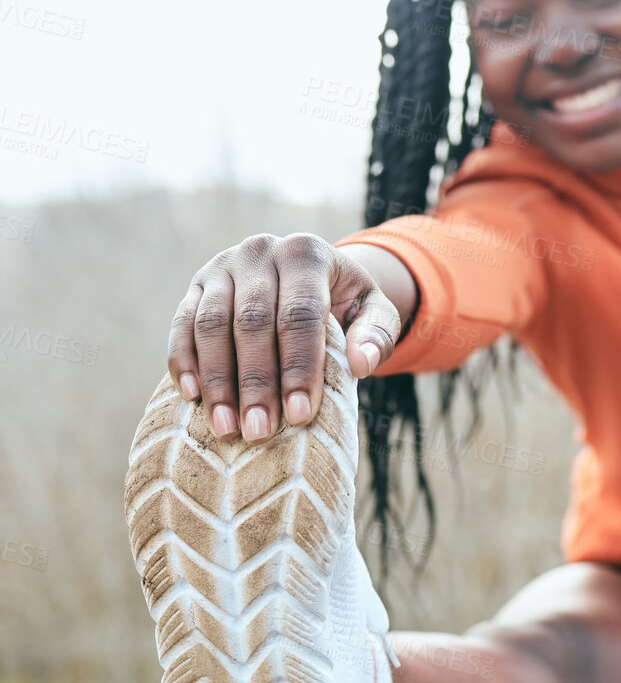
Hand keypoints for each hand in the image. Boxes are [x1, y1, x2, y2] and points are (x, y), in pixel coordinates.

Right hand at [167, 233, 402, 441]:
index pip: (301, 314)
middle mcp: (260, 252)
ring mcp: (222, 266)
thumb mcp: (373, 310)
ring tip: (227, 427)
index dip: (300, 367)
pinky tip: (192, 397)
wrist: (309, 273)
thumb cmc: (344, 300)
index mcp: (306, 253)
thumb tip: (362, 364)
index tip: (300, 414)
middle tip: (260, 431)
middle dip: (256, 382)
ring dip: (217, 380)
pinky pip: (182, 324)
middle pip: (253, 322)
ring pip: (212, 325)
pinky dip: (184, 361)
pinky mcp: (195, 285)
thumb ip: (377, 334)